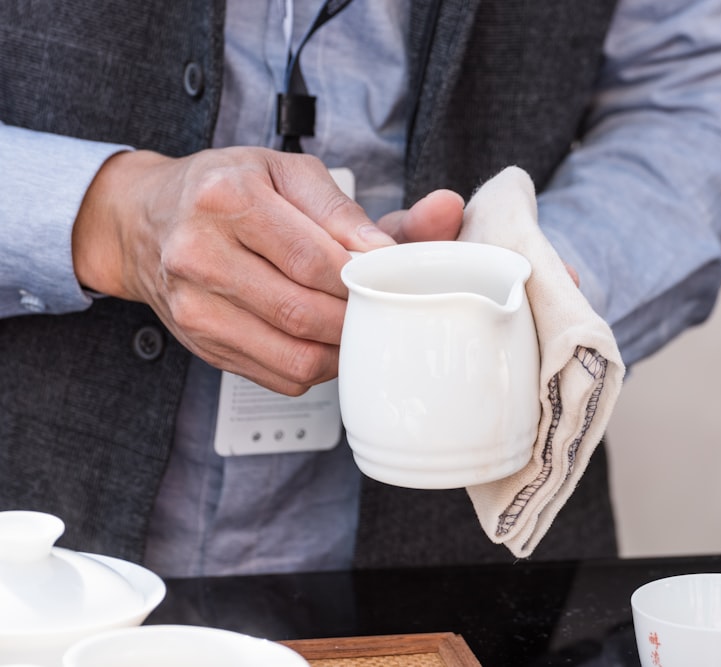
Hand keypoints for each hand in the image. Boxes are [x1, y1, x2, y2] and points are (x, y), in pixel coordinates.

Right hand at [72, 147, 462, 394]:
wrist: (146, 218)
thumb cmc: (227, 188)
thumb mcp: (289, 174)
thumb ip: (355, 208)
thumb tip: (440, 217)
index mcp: (226, 198)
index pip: (317, 260)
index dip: (365, 279)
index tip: (390, 279)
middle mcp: (200, 254)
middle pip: (305, 313)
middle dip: (358, 318)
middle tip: (383, 308)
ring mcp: (194, 307)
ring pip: (294, 355)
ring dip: (342, 349)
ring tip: (357, 325)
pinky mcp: (200, 344)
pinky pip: (277, 376)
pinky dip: (316, 367)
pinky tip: (324, 340)